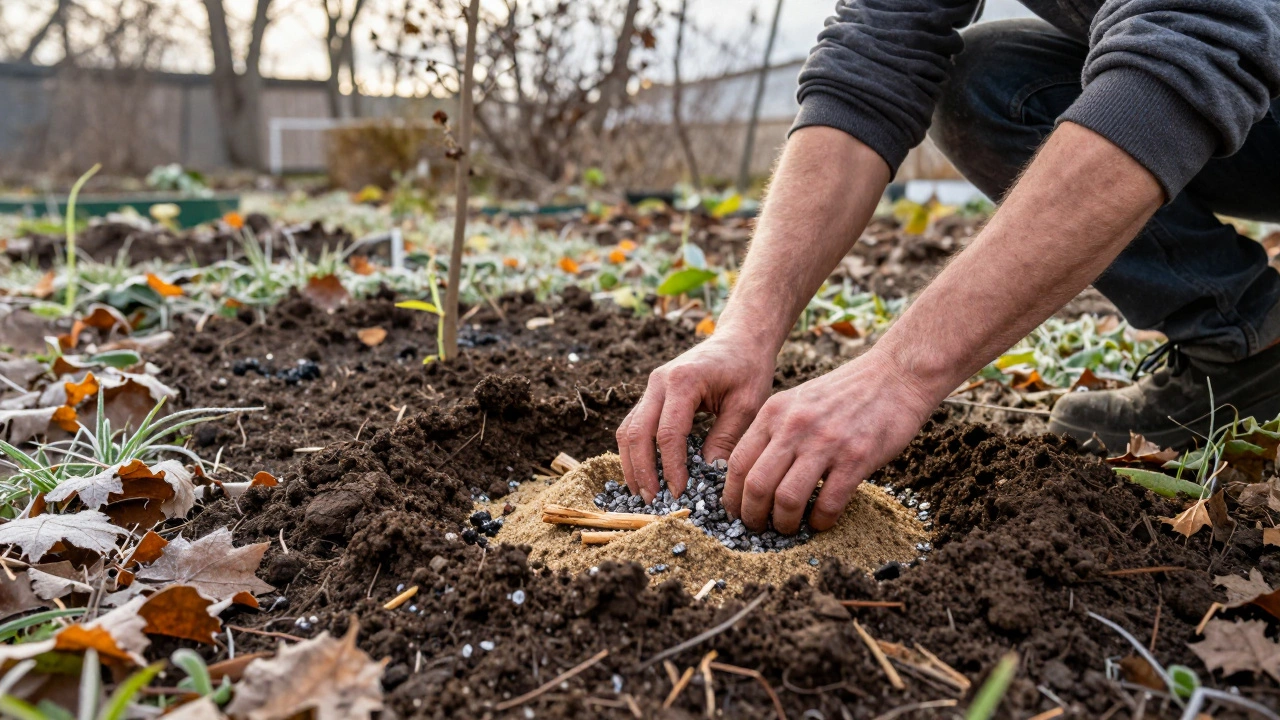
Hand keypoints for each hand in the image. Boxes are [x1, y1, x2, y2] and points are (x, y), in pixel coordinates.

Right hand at [616, 334, 774, 501]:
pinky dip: (635, 451)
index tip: (680, 493)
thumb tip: (708, 475)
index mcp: (683, 381)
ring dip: (632, 463)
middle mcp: (659, 382)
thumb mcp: (747, 405)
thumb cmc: (748, 369)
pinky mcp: (652, 394)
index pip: (668, 433)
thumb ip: (726, 439)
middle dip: (642, 470)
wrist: (740, 340)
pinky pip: (634, 424)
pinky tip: (645, 473)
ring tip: (644, 493)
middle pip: (637, 432)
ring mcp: (651, 386)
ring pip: (628, 429)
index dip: (671, 467)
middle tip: (653, 501)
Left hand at [722, 349, 938, 533]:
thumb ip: (774, 432)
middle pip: (756, 485)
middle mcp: (794, 427)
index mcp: (774, 413)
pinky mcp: (856, 458)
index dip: (732, 496)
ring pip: (787, 499)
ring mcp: (825, 442)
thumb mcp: (797, 401)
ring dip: (784, 524)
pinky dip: (820, 521)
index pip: (738, 463)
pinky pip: (828, 503)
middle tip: (759, 528)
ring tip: (788, 528)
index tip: (736, 512)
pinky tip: (821, 522)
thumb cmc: (844, 393)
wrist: (894, 376)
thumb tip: (752, 476)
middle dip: (752, 516)